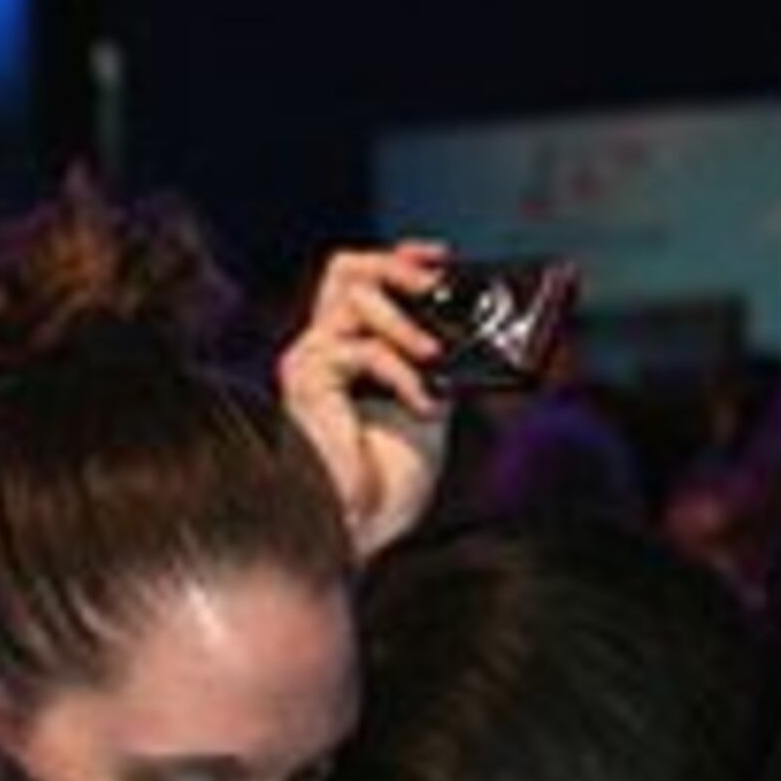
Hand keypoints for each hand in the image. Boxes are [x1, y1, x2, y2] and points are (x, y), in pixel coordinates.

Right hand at [279, 242, 453, 561]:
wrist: (366, 521)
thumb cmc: (391, 476)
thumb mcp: (432, 399)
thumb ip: (437, 358)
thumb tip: (475, 320)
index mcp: (348, 352)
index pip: (359, 279)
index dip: (400, 260)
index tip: (442, 260)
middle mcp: (322, 350)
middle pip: (345, 267)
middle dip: (397, 267)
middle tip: (436, 286)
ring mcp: (309, 362)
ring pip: (355, 295)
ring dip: (406, 322)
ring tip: (434, 358)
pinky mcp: (306, 377)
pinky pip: (365, 348)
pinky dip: (404, 373)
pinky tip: (422, 404)